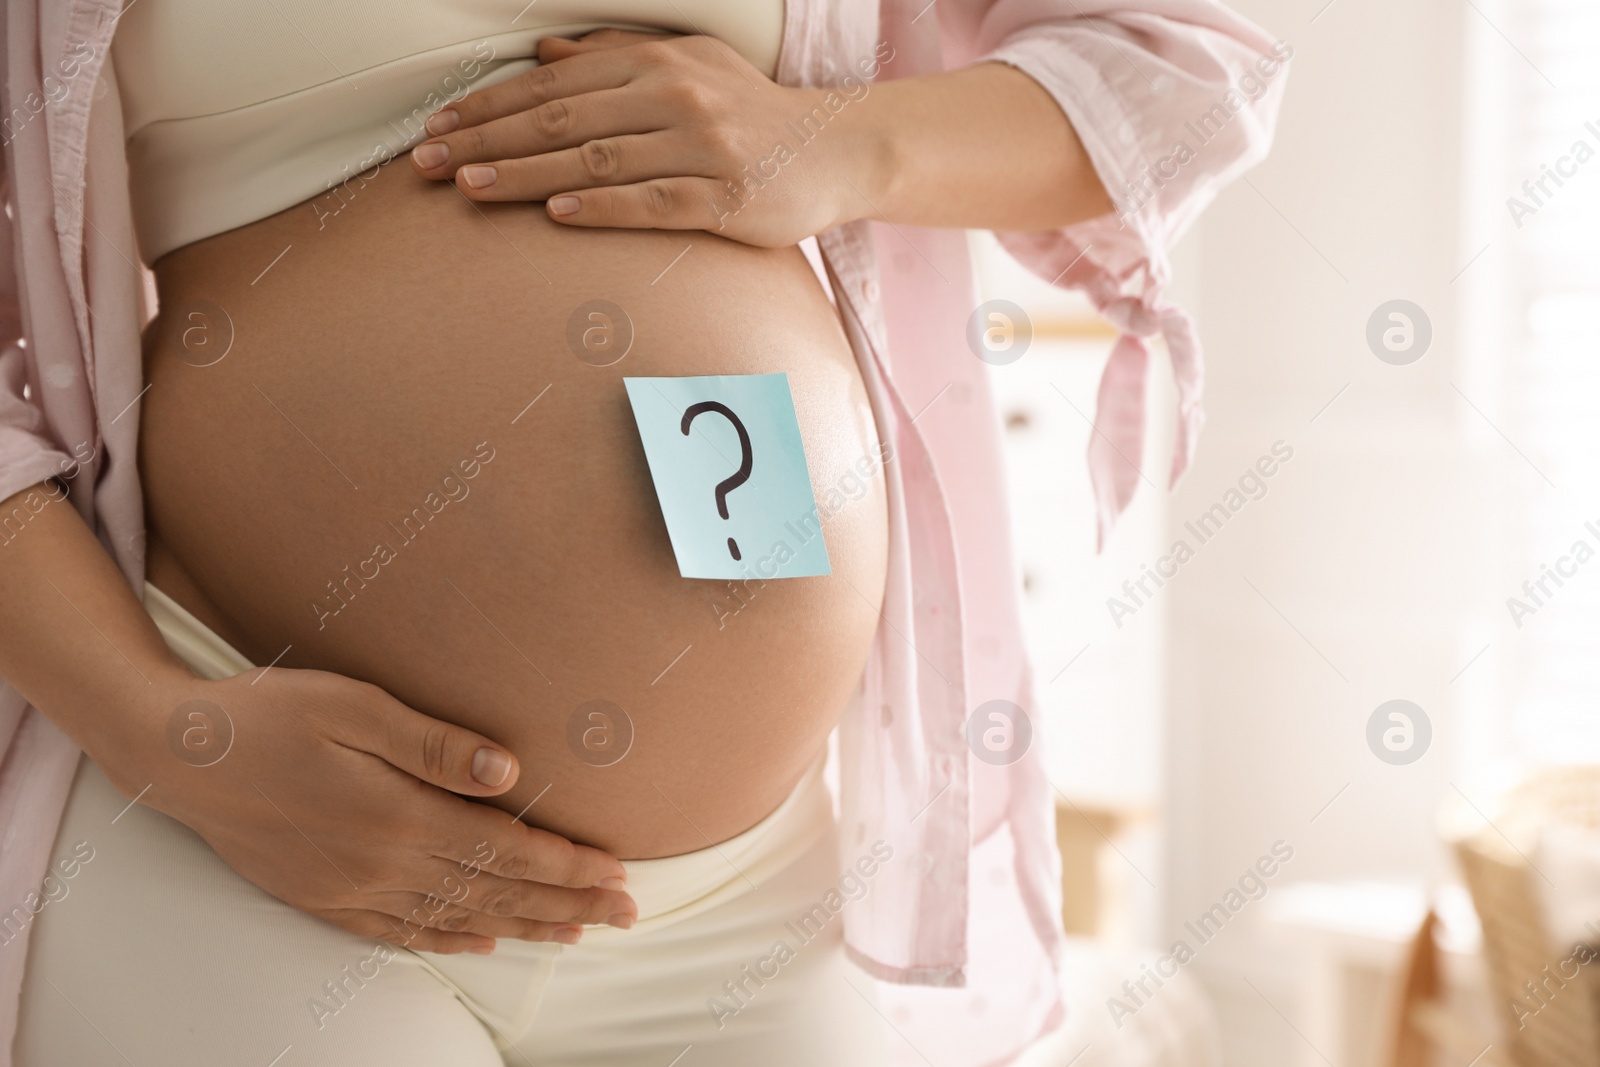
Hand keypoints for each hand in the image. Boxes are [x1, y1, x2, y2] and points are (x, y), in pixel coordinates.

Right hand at [122, 667, 636, 954]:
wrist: (179, 757)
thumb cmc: (268, 715)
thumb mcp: (353, 706)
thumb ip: (433, 742)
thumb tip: (508, 771)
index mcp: (399, 814)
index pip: (506, 849)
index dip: (567, 865)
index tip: (616, 873)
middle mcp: (382, 863)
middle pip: (495, 890)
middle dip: (566, 903)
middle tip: (624, 913)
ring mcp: (352, 888)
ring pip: (457, 915)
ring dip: (523, 925)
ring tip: (575, 934)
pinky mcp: (324, 898)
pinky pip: (400, 932)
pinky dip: (448, 939)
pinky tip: (481, 942)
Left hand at [409, 29, 882, 246]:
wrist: (835, 150)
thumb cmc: (749, 112)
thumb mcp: (687, 66)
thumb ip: (614, 57)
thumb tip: (545, 53)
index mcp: (654, 61)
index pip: (552, 84)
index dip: (489, 105)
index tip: (438, 127)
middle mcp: (673, 95)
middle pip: (560, 119)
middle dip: (487, 141)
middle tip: (428, 163)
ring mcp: (700, 147)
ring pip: (595, 159)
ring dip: (526, 174)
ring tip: (469, 189)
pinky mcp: (724, 196)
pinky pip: (651, 202)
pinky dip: (602, 207)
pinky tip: (556, 215)